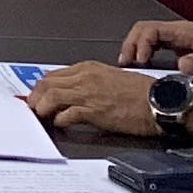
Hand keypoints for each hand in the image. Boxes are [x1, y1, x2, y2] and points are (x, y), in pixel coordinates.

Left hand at [24, 61, 159, 138]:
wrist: (160, 102)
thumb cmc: (143, 93)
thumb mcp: (112, 79)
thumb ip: (91, 83)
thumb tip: (75, 93)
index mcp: (89, 68)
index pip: (53, 75)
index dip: (41, 87)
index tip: (36, 96)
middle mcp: (85, 78)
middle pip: (46, 84)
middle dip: (35, 97)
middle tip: (32, 107)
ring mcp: (88, 93)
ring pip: (51, 97)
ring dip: (42, 108)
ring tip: (42, 117)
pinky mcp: (94, 110)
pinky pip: (66, 115)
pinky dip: (59, 120)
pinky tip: (60, 124)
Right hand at [117, 15, 192, 73]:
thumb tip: (179, 68)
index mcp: (185, 31)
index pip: (150, 30)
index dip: (140, 45)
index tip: (140, 63)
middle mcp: (179, 32)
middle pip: (143, 30)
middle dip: (130, 45)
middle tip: (124, 64)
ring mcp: (181, 39)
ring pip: (148, 37)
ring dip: (136, 49)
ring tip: (129, 67)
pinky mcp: (185, 47)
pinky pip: (158, 46)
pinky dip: (146, 54)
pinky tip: (146, 68)